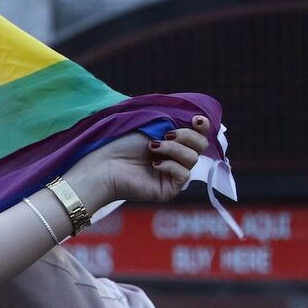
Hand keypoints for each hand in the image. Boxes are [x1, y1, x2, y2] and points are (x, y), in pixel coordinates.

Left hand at [65, 116, 209, 207]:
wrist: (104, 166)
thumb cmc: (121, 144)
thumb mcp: (151, 126)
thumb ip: (175, 122)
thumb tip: (197, 118)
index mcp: (173, 142)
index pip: (199, 134)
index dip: (203, 126)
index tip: (196, 120)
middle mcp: (176, 158)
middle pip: (201, 145)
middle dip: (186, 136)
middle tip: (166, 135)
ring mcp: (173, 175)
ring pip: (193, 158)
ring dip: (173, 149)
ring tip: (152, 148)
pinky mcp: (169, 189)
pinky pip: (184, 175)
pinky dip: (171, 166)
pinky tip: (154, 164)